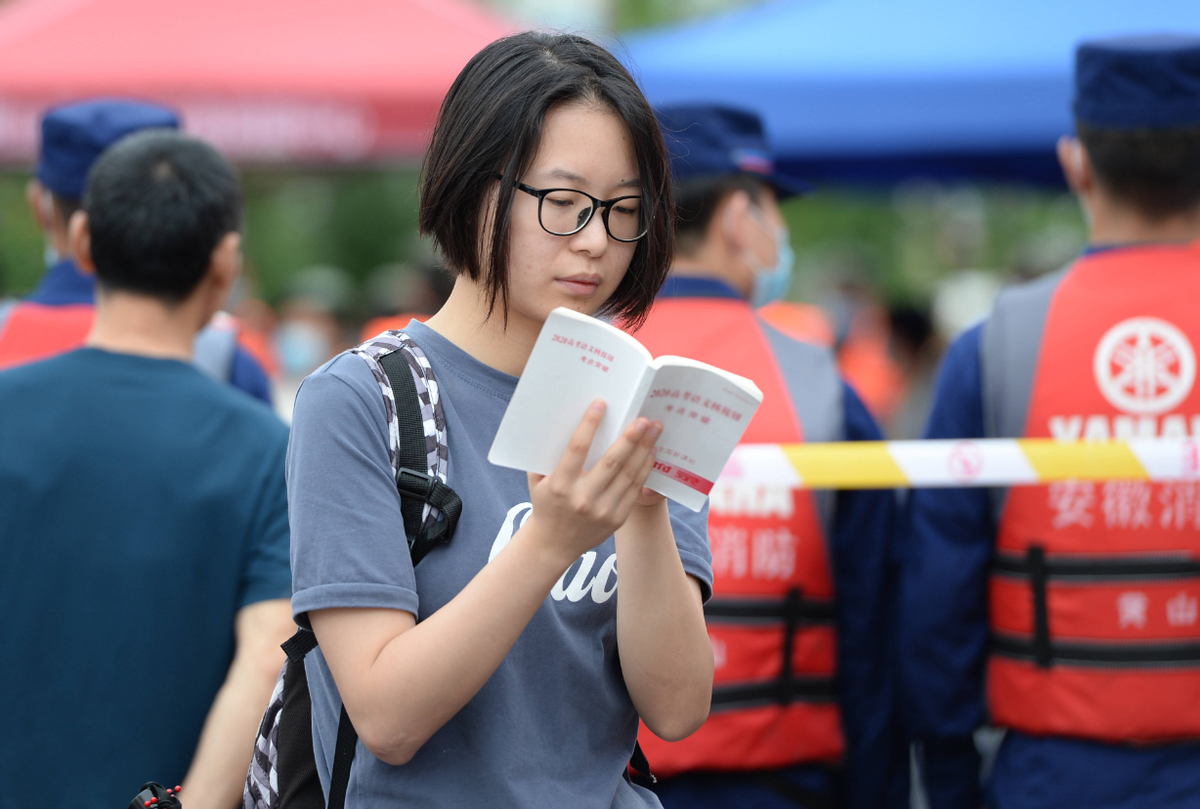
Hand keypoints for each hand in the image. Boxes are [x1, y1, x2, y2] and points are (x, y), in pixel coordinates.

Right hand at [525, 400, 661, 565]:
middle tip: (643, 419)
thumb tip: (565, 419)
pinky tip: (650, 453)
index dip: (589, 424)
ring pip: (628, 475)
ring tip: (654, 430)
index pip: (576, 449)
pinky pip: (634, 489)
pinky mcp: (617, 519)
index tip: (601, 404)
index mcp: (560, 485)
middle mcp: (582, 498)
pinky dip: (644, 469)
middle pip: (611, 462)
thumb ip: (548, 454)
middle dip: (630, 438)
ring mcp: (602, 510)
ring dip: (644, 450)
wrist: (553, 544)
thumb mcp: (537, 479)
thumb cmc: (545, 503)